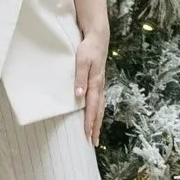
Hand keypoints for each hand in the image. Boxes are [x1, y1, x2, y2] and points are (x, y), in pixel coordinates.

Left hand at [74, 30, 107, 144]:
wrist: (98, 36)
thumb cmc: (88, 48)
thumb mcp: (82, 61)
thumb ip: (80, 78)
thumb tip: (79, 95)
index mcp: (95, 83)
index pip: (92, 107)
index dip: (89, 122)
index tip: (87, 135)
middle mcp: (99, 86)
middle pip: (99, 111)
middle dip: (96, 127)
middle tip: (94, 142)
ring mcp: (100, 84)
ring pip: (100, 107)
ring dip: (97, 121)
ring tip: (95, 134)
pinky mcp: (99, 81)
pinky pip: (99, 100)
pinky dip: (98, 111)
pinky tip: (95, 115)